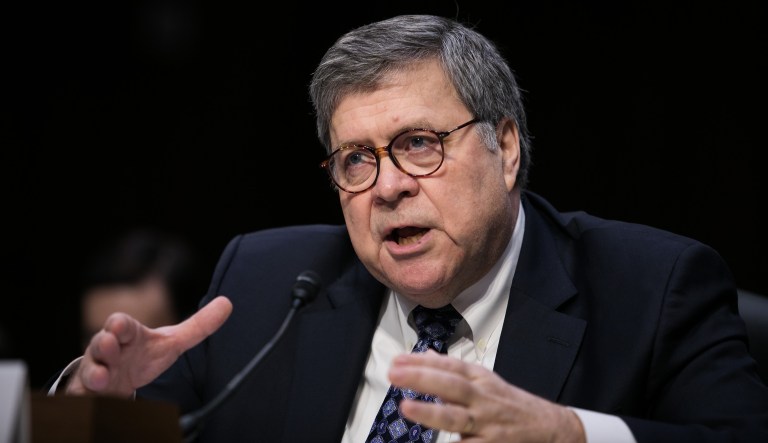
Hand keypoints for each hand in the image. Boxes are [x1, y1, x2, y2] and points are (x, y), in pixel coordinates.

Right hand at [66, 295, 232, 396]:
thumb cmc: (142, 355)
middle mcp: (108, 351)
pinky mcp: (88, 393)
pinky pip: (82, 394)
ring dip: (95, 372)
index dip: (121, 326)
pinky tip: (95, 399)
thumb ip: (198, 327)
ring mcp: (96, 371)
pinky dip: (87, 397)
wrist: (116, 379)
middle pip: (100, 343)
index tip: (121, 327)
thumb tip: (227, 304)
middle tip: (112, 345)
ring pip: (89, 370)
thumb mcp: (170, 342)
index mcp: (128, 336)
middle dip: (104, 343)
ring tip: (102, 378)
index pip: (121, 325)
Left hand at [389, 350, 584, 442]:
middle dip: (422, 378)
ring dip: (431, 412)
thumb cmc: (512, 405)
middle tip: (394, 373)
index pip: (449, 366)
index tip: (397, 360)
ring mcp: (488, 425)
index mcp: (481, 380)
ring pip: (457, 418)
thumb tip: (426, 356)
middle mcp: (484, 399)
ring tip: (406, 406)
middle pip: (451, 385)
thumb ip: (455, 371)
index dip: (422, 362)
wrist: (552, 430)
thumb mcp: (486, 381)